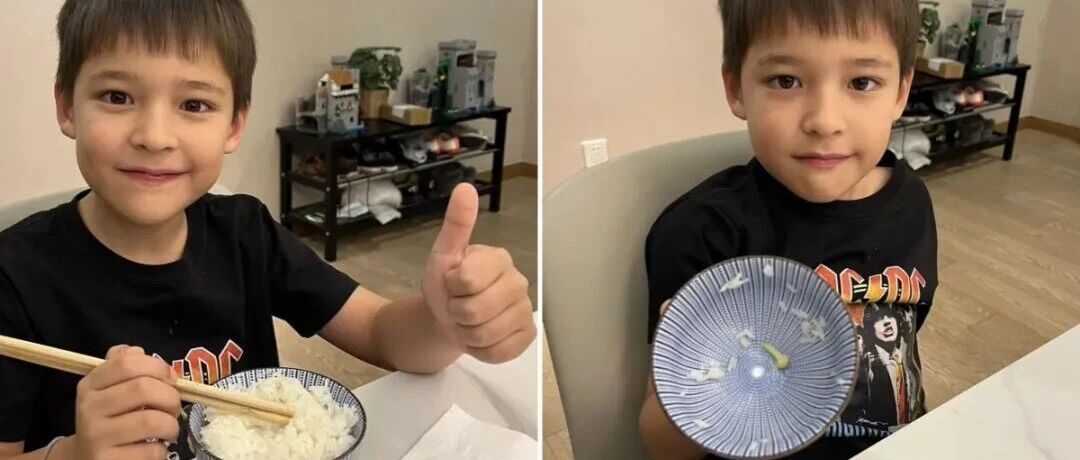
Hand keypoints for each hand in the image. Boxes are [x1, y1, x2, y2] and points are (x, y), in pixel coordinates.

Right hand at [71, 345, 180, 459]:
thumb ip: (122, 366)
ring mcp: (97, 438)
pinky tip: (154, 447)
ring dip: (171, 424)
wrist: (83, 459)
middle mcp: (89, 409)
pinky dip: (162, 449)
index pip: (127, 363)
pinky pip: (152, 451)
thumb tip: (138, 351)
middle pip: (144, 389)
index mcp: (90, 385)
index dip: (158, 367)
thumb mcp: (108, 390)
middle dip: (170, 397)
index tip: (170, 378)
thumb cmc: (107, 419)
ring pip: (153, 421)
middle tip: (173, 407)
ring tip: (168, 429)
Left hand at [422, 183, 535, 363]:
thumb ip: (457, 224)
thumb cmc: (447, 284)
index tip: (452, 284)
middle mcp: (519, 282)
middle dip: (457, 313)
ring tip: (467, 322)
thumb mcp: (444, 254)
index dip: (450, 287)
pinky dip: (481, 351)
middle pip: (475, 311)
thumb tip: (465, 188)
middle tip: (458, 306)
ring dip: (466, 334)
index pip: (466, 280)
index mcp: (500, 258)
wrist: (449, 318)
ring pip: (485, 334)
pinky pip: (498, 352)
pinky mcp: (527, 337)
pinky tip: (480, 337)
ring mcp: (525, 311)